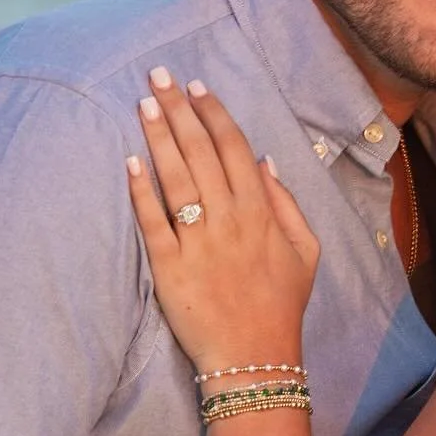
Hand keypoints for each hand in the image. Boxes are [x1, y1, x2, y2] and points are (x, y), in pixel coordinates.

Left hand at [127, 71, 318, 372]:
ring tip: (143, 104)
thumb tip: (263, 161)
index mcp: (262, 213)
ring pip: (176, 178)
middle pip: (201, 152)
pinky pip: (153, 222)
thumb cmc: (281, 305)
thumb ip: (286, 204)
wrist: (255, 359)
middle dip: (179, 110)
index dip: (214, 113)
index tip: (196, 86)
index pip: (234, 149)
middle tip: (158, 76)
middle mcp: (230, 221)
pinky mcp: (169, 268)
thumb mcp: (305, 252)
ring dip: (159, 137)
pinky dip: (141, 190)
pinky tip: (130, 162)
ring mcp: (198, 243)